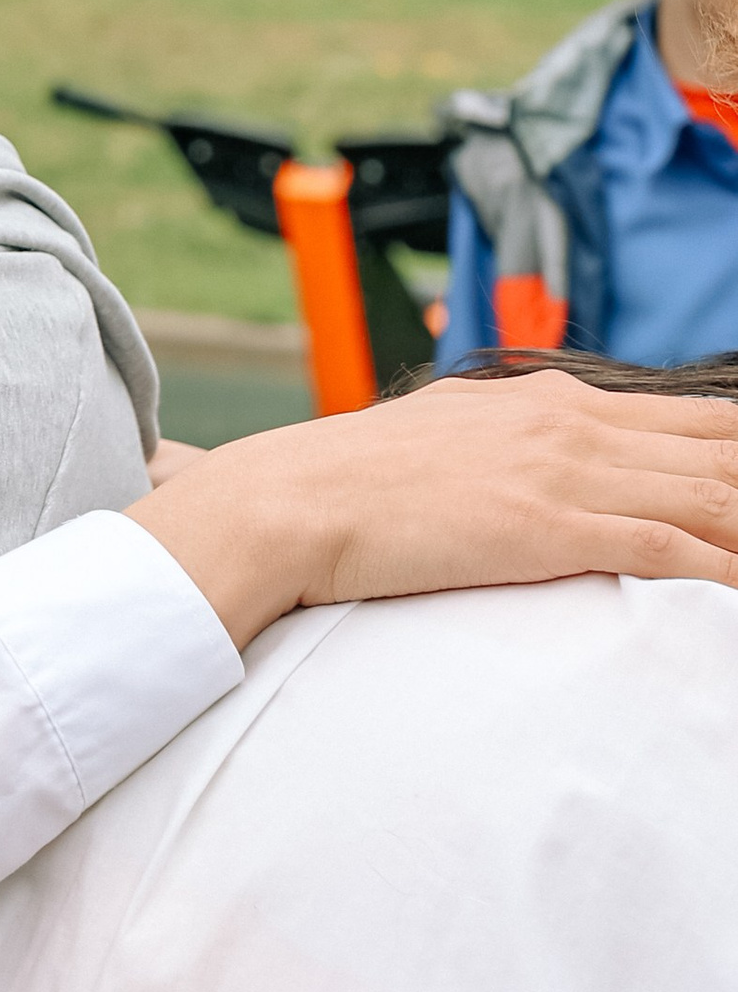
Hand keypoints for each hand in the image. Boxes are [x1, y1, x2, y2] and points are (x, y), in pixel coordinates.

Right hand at [131, 368, 737, 650]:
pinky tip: (737, 591)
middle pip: (717, 448)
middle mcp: (570, 422)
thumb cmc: (360, 479)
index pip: (692, 417)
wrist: (296, 498)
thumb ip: (514, 438)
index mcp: (551, 399)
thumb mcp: (453, 434)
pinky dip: (717, 569)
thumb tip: (548, 459)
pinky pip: (666, 547)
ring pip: (707, 495)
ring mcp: (563, 471)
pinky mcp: (549, 525)